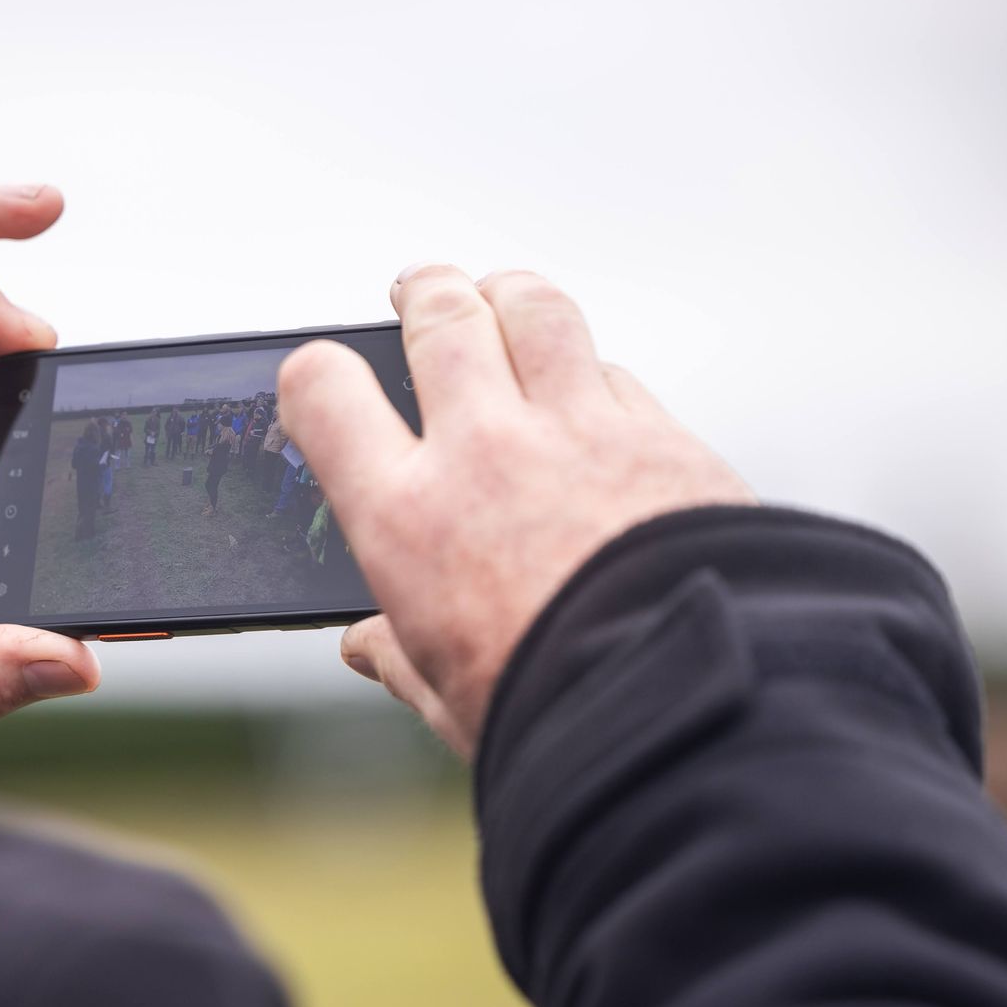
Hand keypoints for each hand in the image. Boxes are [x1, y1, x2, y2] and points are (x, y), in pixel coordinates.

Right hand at [277, 266, 753, 758]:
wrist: (692, 705)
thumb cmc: (560, 714)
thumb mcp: (447, 699)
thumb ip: (399, 656)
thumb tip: (366, 646)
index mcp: (408, 517)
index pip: (326, 392)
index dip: (315, 372)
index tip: (325, 379)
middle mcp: (484, 451)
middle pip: (440, 318)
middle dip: (422, 293)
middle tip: (418, 292)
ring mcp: (578, 430)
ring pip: (533, 309)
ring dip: (506, 293)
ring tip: (498, 294)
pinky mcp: (660, 436)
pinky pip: (612, 370)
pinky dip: (589, 368)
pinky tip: (588, 385)